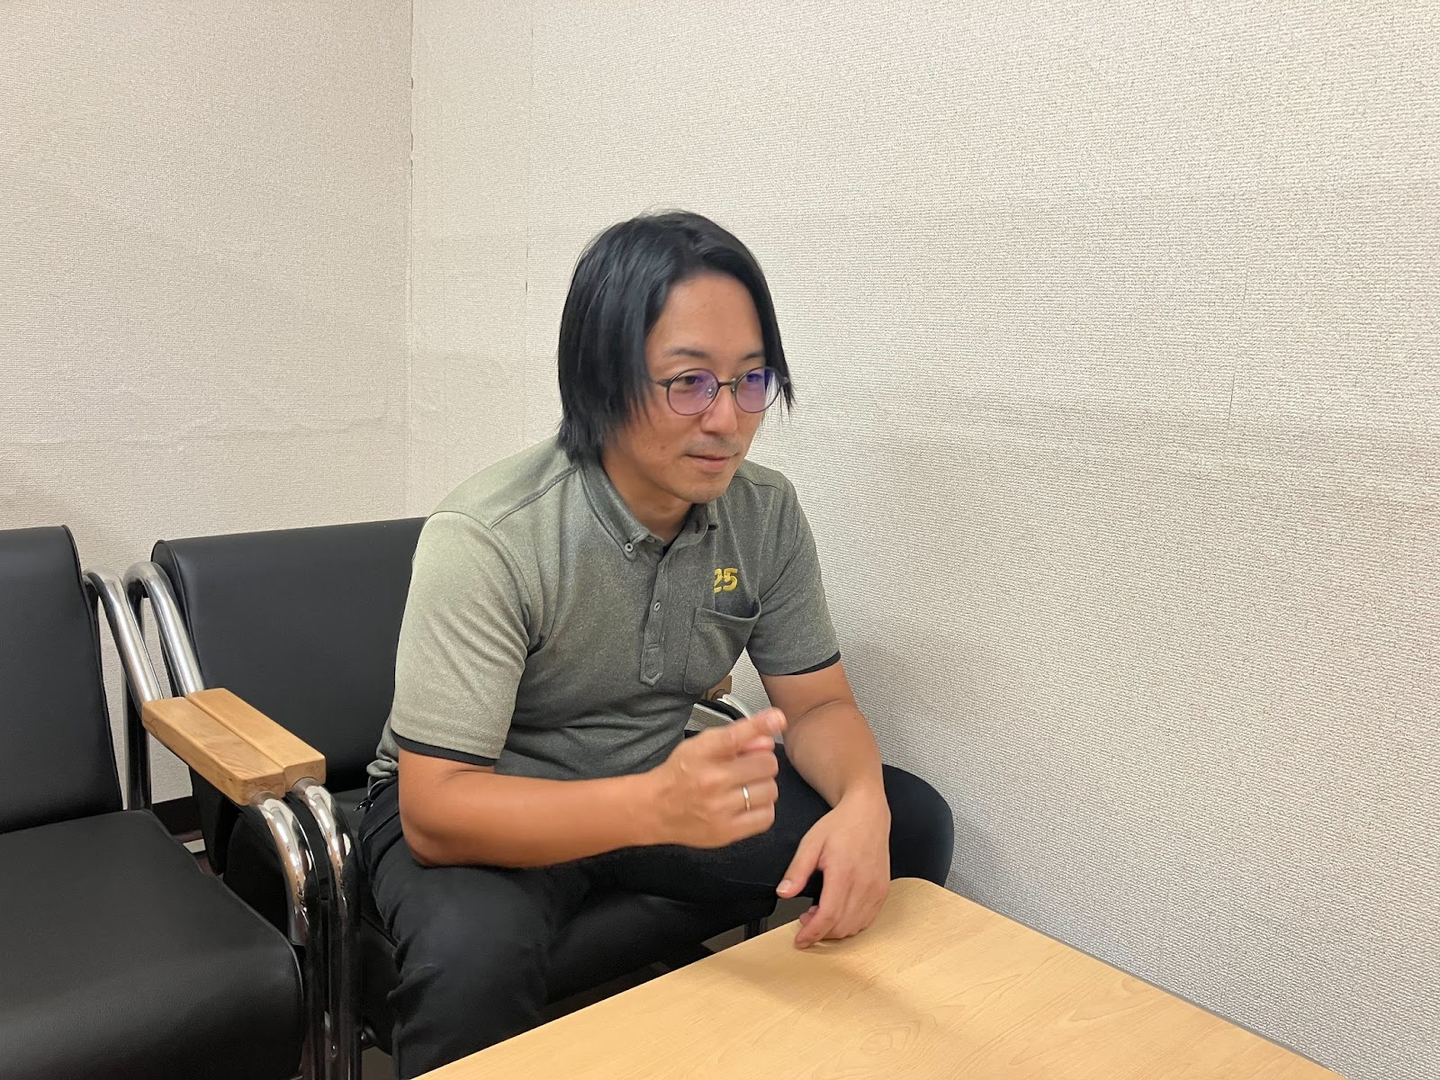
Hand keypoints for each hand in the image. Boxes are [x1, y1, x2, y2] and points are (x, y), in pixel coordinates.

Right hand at [648, 709, 785, 847]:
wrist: (654, 809)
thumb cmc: (680, 775)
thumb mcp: (700, 745)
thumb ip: (735, 738)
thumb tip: (768, 739)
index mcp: (703, 754)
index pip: (736, 736)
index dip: (761, 724)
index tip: (777, 718)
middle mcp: (711, 781)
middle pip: (766, 764)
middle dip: (762, 763)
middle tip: (748, 768)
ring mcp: (720, 808)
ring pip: (770, 790)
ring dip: (763, 786)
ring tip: (746, 787)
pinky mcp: (727, 831)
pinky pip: (767, 816)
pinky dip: (762, 808)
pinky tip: (747, 804)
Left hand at [777, 788, 890, 948]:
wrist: (867, 813)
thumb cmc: (840, 826)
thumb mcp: (811, 843)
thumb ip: (797, 871)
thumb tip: (784, 893)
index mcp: (843, 872)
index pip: (828, 916)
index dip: (811, 933)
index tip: (799, 940)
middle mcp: (863, 884)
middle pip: (841, 926)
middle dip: (820, 931)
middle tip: (805, 918)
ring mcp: (876, 889)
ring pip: (855, 927)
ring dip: (835, 929)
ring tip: (820, 912)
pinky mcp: (883, 891)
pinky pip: (868, 920)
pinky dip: (851, 924)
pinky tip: (839, 912)